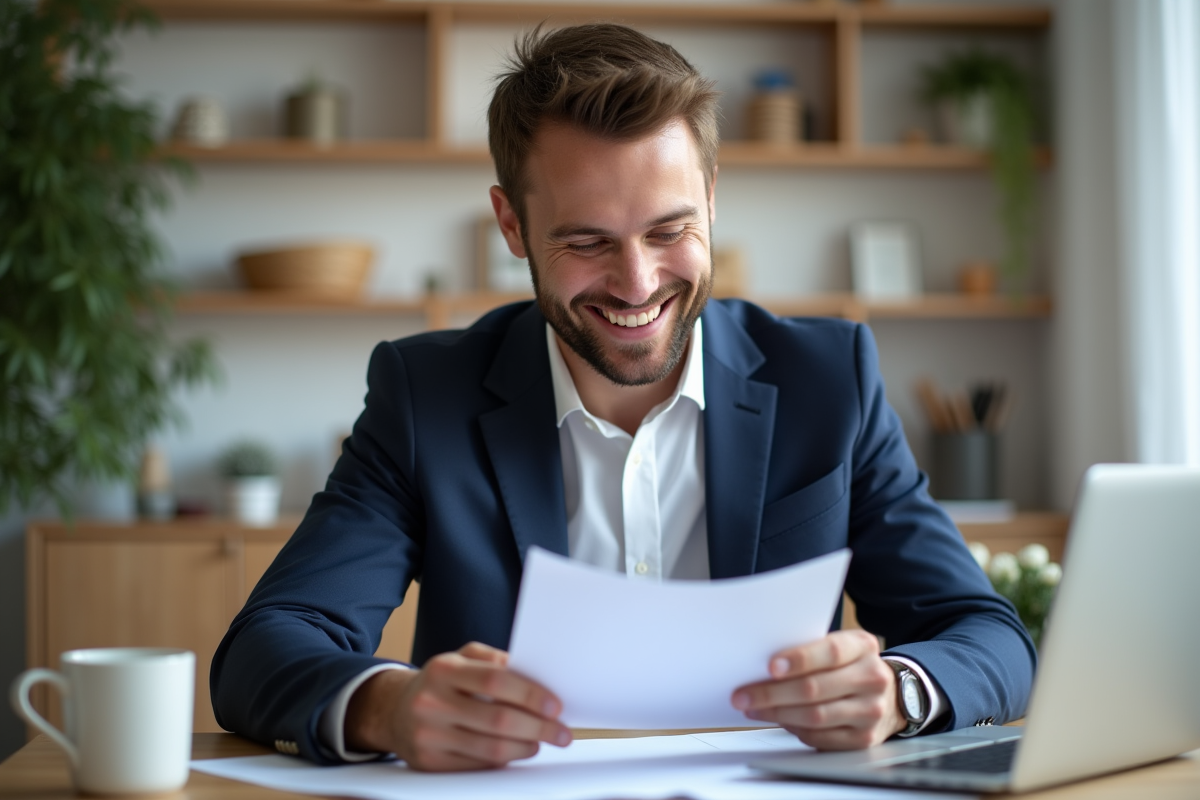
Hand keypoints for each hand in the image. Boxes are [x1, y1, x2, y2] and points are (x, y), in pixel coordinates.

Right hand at [344, 641, 571, 770]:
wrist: (394, 710)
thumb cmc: (440, 682)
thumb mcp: (461, 658)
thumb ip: (493, 661)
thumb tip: (533, 674)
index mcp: (443, 669)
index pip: (495, 680)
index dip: (530, 694)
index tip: (555, 705)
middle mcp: (432, 702)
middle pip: (498, 719)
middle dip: (538, 727)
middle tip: (561, 732)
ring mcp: (428, 735)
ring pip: (490, 749)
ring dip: (525, 747)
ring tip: (541, 742)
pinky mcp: (429, 762)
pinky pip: (477, 766)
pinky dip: (504, 761)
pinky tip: (517, 751)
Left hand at [731, 629, 904, 749]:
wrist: (891, 695)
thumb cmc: (852, 665)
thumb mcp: (841, 646)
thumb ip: (811, 650)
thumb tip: (763, 665)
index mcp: (863, 646)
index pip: (831, 652)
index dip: (799, 660)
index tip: (770, 667)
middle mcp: (872, 678)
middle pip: (815, 688)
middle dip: (772, 693)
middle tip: (744, 695)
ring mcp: (870, 710)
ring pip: (815, 716)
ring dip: (777, 713)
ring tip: (753, 708)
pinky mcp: (863, 738)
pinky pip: (820, 737)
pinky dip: (793, 729)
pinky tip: (777, 719)